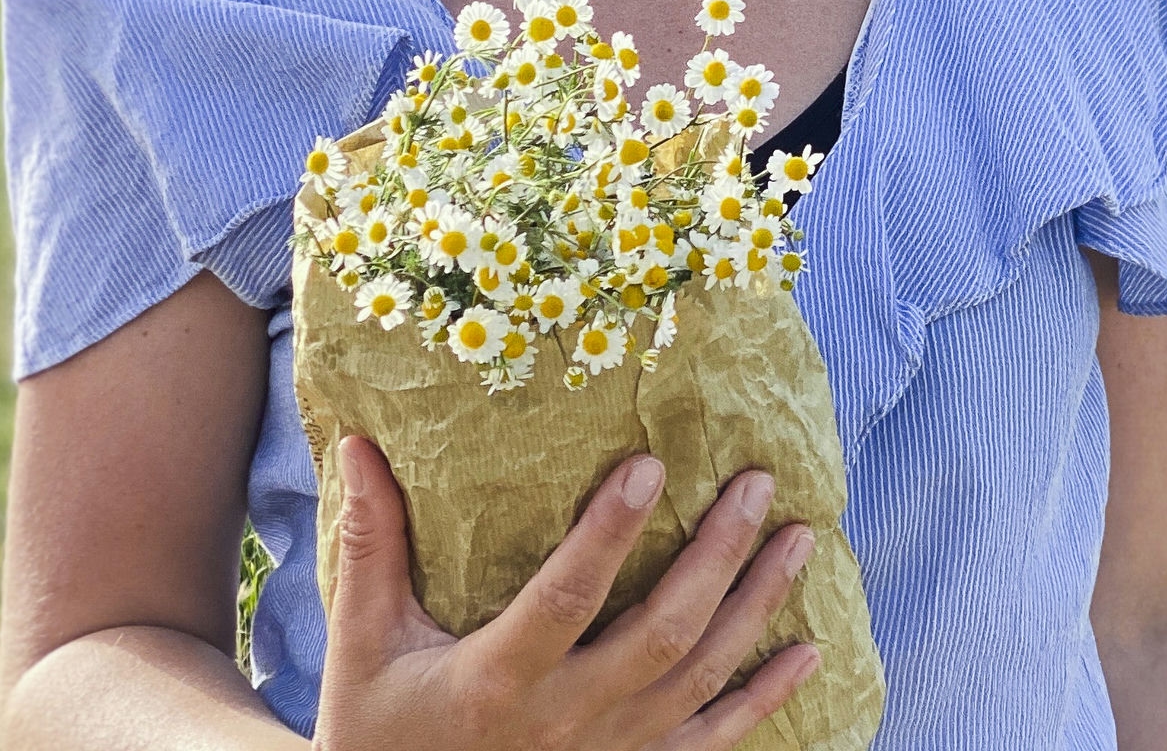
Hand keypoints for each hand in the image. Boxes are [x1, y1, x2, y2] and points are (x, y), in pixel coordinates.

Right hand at [312, 437, 819, 750]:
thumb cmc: (378, 726)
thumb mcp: (362, 642)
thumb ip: (370, 542)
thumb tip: (359, 444)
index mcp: (498, 678)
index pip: (566, 596)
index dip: (610, 531)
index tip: (652, 464)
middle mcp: (564, 720)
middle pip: (662, 634)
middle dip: (718, 554)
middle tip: (757, 483)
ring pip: (700, 678)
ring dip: (757, 606)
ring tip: (800, 537)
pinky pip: (711, 740)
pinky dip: (765, 698)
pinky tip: (807, 652)